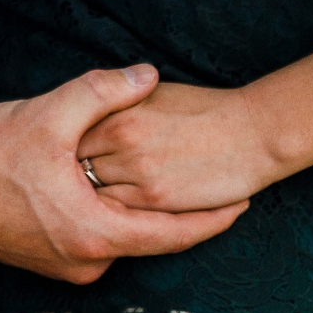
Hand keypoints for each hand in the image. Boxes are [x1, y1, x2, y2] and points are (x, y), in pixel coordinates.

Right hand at [0, 64, 248, 283]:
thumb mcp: (48, 115)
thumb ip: (103, 92)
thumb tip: (148, 74)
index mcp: (95, 233)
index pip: (174, 234)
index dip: (213, 218)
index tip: (245, 203)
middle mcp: (86, 261)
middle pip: (150, 237)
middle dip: (181, 211)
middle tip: (214, 185)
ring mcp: (66, 266)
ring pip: (121, 237)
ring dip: (141, 211)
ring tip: (168, 182)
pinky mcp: (49, 260)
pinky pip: (96, 238)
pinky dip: (113, 216)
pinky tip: (115, 188)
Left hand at [76, 78, 288, 213]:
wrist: (252, 132)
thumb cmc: (203, 109)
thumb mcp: (151, 96)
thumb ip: (115, 107)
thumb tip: (86, 121)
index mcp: (116, 111)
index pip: (69, 135)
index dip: (62, 150)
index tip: (61, 161)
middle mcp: (120, 138)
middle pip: (75, 166)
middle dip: (68, 178)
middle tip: (65, 188)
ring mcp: (137, 170)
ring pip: (94, 194)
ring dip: (88, 201)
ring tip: (85, 206)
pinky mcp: (157, 198)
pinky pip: (121, 213)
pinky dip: (114, 215)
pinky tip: (112, 216)